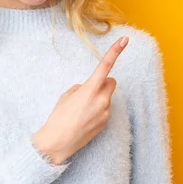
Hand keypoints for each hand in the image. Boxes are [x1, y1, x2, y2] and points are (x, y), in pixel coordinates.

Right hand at [32, 36, 129, 164]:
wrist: (57, 143)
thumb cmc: (58, 117)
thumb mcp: (67, 95)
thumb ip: (82, 87)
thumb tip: (89, 89)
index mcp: (90, 90)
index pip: (105, 66)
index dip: (115, 51)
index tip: (125, 39)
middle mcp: (102, 100)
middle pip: (111, 82)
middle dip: (102, 83)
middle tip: (87, 91)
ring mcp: (105, 113)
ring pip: (107, 97)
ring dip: (99, 97)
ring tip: (82, 109)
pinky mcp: (105, 123)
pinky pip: (105, 109)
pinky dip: (97, 109)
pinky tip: (84, 118)